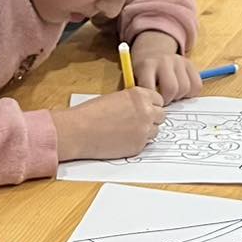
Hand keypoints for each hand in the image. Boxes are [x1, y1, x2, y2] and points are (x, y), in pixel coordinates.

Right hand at [51, 86, 166, 160]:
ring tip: (128, 131)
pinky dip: (137, 142)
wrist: (80, 131)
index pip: (159, 99)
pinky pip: (145, 144)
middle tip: (138, 121)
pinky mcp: (139, 146)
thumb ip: (132, 102)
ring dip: (146, 131)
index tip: (146, 108)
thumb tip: (140, 109)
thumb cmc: (91, 113)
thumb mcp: (115, 98)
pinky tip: (123, 139)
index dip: (151, 105)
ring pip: (155, 131)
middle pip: (161, 116)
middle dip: (152, 118)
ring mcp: (144, 130)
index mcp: (140, 96)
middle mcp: (146, 112)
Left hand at [130, 30, 200, 102]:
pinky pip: (197, 85)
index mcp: (147, 65)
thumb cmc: (143, 73)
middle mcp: (164, 61)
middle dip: (167, 100)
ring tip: (171, 96)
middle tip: (162, 102)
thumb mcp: (134, 79)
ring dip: (179, 97)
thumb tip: (144, 112)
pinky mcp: (190, 64)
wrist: (153, 53)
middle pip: (171, 88)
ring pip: (185, 88)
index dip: (151, 101)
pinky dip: (190, 93)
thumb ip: (139, 93)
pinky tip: (181, 92)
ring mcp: (178, 61)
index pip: (150, 88)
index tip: (150, 105)